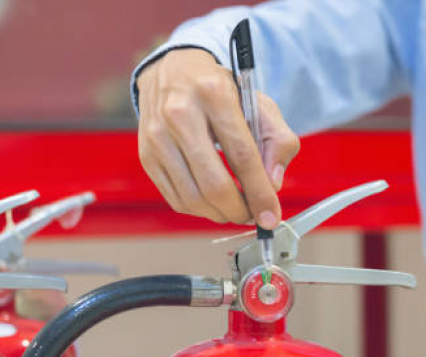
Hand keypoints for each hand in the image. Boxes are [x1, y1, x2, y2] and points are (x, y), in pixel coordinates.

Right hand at [136, 49, 299, 228]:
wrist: (173, 72)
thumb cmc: (219, 91)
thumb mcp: (259, 103)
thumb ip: (279, 141)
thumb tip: (273, 184)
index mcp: (214, 94)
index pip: (242, 156)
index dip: (260, 193)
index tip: (271, 216)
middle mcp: (180, 114)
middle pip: (214, 184)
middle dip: (239, 210)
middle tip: (253, 215)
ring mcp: (158, 137)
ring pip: (193, 198)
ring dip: (220, 214)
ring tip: (236, 209)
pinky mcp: (147, 155)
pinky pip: (176, 199)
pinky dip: (200, 209)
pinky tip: (213, 202)